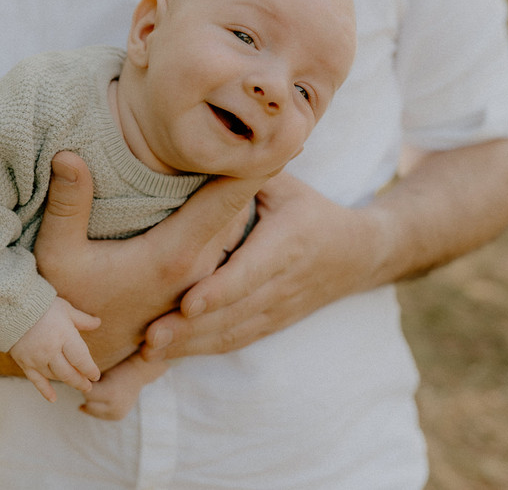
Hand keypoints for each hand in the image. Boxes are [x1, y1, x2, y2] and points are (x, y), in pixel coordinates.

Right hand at [9, 297, 101, 402]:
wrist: (11, 306)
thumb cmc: (41, 304)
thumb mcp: (65, 308)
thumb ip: (82, 319)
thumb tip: (98, 322)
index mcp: (64, 335)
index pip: (81, 359)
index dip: (90, 370)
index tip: (95, 375)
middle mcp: (51, 350)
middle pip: (69, 372)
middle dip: (80, 381)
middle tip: (88, 386)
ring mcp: (37, 358)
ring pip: (55, 376)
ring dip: (66, 382)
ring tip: (75, 384)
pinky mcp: (24, 362)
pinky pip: (36, 380)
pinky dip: (45, 390)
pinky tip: (53, 398)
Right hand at [34, 152, 269, 368]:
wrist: (74, 356)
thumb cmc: (65, 302)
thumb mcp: (57, 255)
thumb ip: (68, 204)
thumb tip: (68, 154)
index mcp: (173, 255)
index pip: (226, 200)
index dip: (255, 166)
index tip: (285, 134)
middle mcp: (197, 270)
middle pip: (240, 209)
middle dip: (255, 171)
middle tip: (276, 130)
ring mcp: (200, 283)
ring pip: (237, 228)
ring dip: (246, 196)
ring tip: (264, 154)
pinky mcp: (195, 291)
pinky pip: (228, 248)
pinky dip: (237, 221)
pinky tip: (238, 199)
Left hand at [79, 353, 167, 420]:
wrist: (139, 372)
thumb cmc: (117, 364)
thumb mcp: (102, 369)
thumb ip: (88, 378)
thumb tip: (70, 382)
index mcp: (111, 392)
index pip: (86, 393)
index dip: (83, 384)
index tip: (82, 377)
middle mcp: (115, 406)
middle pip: (88, 403)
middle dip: (87, 392)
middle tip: (90, 382)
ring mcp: (118, 413)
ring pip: (92, 410)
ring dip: (90, 400)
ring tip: (96, 389)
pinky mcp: (118, 416)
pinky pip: (99, 414)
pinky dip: (96, 406)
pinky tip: (98, 397)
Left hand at [142, 173, 379, 359]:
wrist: (359, 254)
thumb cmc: (309, 209)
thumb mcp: (284, 185)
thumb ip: (247, 175)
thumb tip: (203, 150)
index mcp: (287, 243)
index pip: (250, 272)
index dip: (220, 289)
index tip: (187, 303)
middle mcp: (284, 282)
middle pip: (234, 312)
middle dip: (191, 329)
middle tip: (149, 337)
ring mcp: (279, 309)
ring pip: (232, 334)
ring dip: (191, 347)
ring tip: (148, 352)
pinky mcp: (272, 325)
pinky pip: (237, 341)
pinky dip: (204, 351)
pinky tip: (170, 356)